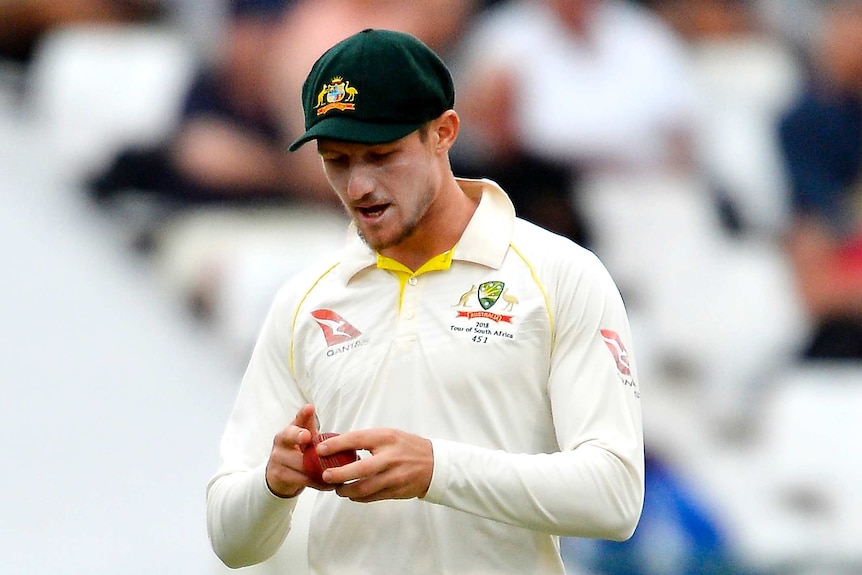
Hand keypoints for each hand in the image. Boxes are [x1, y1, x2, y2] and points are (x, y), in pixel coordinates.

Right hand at [265, 404, 333, 497]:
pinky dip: (318, 482)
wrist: (279, 473)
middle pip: (293, 442)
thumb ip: (306, 422)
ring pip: (301, 464)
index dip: (301, 420)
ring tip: (337, 472)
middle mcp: (280, 443)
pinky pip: (302, 480)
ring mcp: (277, 459)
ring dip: (319, 469)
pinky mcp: (279, 476)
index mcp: (288, 431)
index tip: (309, 418)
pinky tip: (329, 484)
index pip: (294, 423)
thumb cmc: (296, 450)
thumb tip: (310, 406)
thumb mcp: (302, 435)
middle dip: (305, 445)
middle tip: (315, 446)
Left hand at [316, 428, 433, 502]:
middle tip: (325, 476)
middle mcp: (390, 457)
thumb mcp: (389, 435)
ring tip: (337, 489)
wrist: (434, 464)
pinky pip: (372, 497)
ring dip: (347, 491)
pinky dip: (359, 498)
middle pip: (360, 469)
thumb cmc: (407, 447)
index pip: (357, 439)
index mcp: (386, 438)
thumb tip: (337, 445)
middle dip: (339, 475)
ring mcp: (394, 476)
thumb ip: (367, 440)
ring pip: (364, 488)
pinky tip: (352, 495)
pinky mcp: (396, 491)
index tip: (320, 449)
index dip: (336, 444)